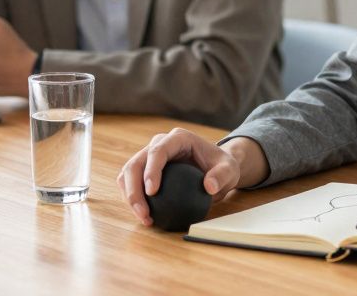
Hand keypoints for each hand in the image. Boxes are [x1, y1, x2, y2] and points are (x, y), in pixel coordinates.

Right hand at [118, 130, 267, 225]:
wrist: (216, 168)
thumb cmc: (222, 166)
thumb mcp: (229, 170)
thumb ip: (222, 176)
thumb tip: (208, 187)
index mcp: (178, 138)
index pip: (158, 151)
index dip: (151, 170)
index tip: (152, 192)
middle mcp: (160, 144)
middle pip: (136, 163)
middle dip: (134, 189)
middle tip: (144, 213)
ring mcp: (149, 157)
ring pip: (127, 174)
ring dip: (130, 197)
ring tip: (145, 218)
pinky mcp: (145, 170)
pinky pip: (130, 184)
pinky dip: (133, 200)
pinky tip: (146, 216)